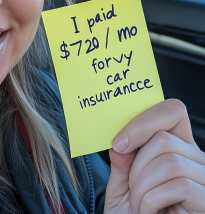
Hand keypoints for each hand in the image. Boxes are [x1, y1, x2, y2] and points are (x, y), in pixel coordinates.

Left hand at [104, 99, 204, 213]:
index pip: (172, 111)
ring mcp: (204, 178)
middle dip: (137, 165)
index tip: (119, 143)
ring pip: (169, 161)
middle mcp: (195, 158)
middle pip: (163, 138)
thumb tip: (120, 146)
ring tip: (139, 205)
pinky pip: (179, 185)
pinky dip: (152, 200)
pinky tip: (149, 212)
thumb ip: (122, 164)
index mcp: (176, 147)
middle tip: (132, 189)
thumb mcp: (121, 187)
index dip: (144, 121)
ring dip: (142, 186)